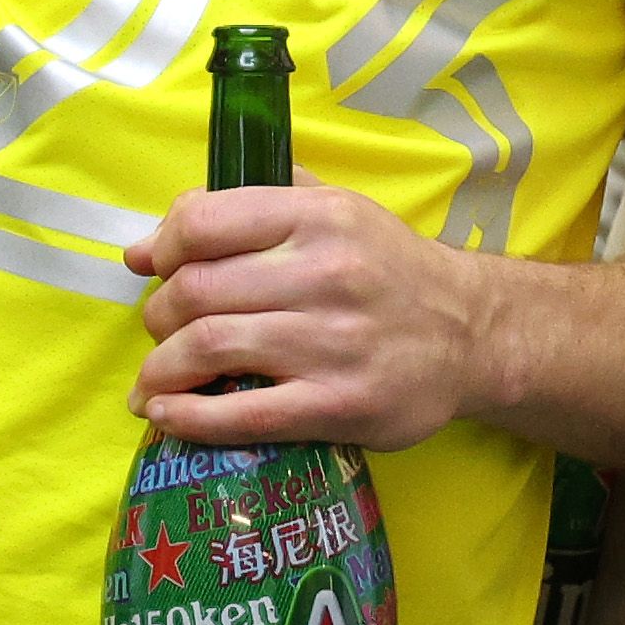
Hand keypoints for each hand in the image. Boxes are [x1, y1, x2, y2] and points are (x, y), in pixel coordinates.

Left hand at [124, 180, 486, 452]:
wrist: (472, 333)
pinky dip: (189, 418)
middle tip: (161, 332)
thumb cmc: (387, 270)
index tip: (153, 269)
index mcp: (318, 217)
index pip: (202, 222)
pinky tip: (167, 416)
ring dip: (161, 370)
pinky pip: (244, 413)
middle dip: (158, 316)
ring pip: (208, 347)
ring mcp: (333, 342)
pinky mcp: (341, 404)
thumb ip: (250, 206)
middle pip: (195, 290)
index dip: (162, 248)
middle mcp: (325, 273)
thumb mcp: (335, 210)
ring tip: (155, 381)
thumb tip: (151, 242)